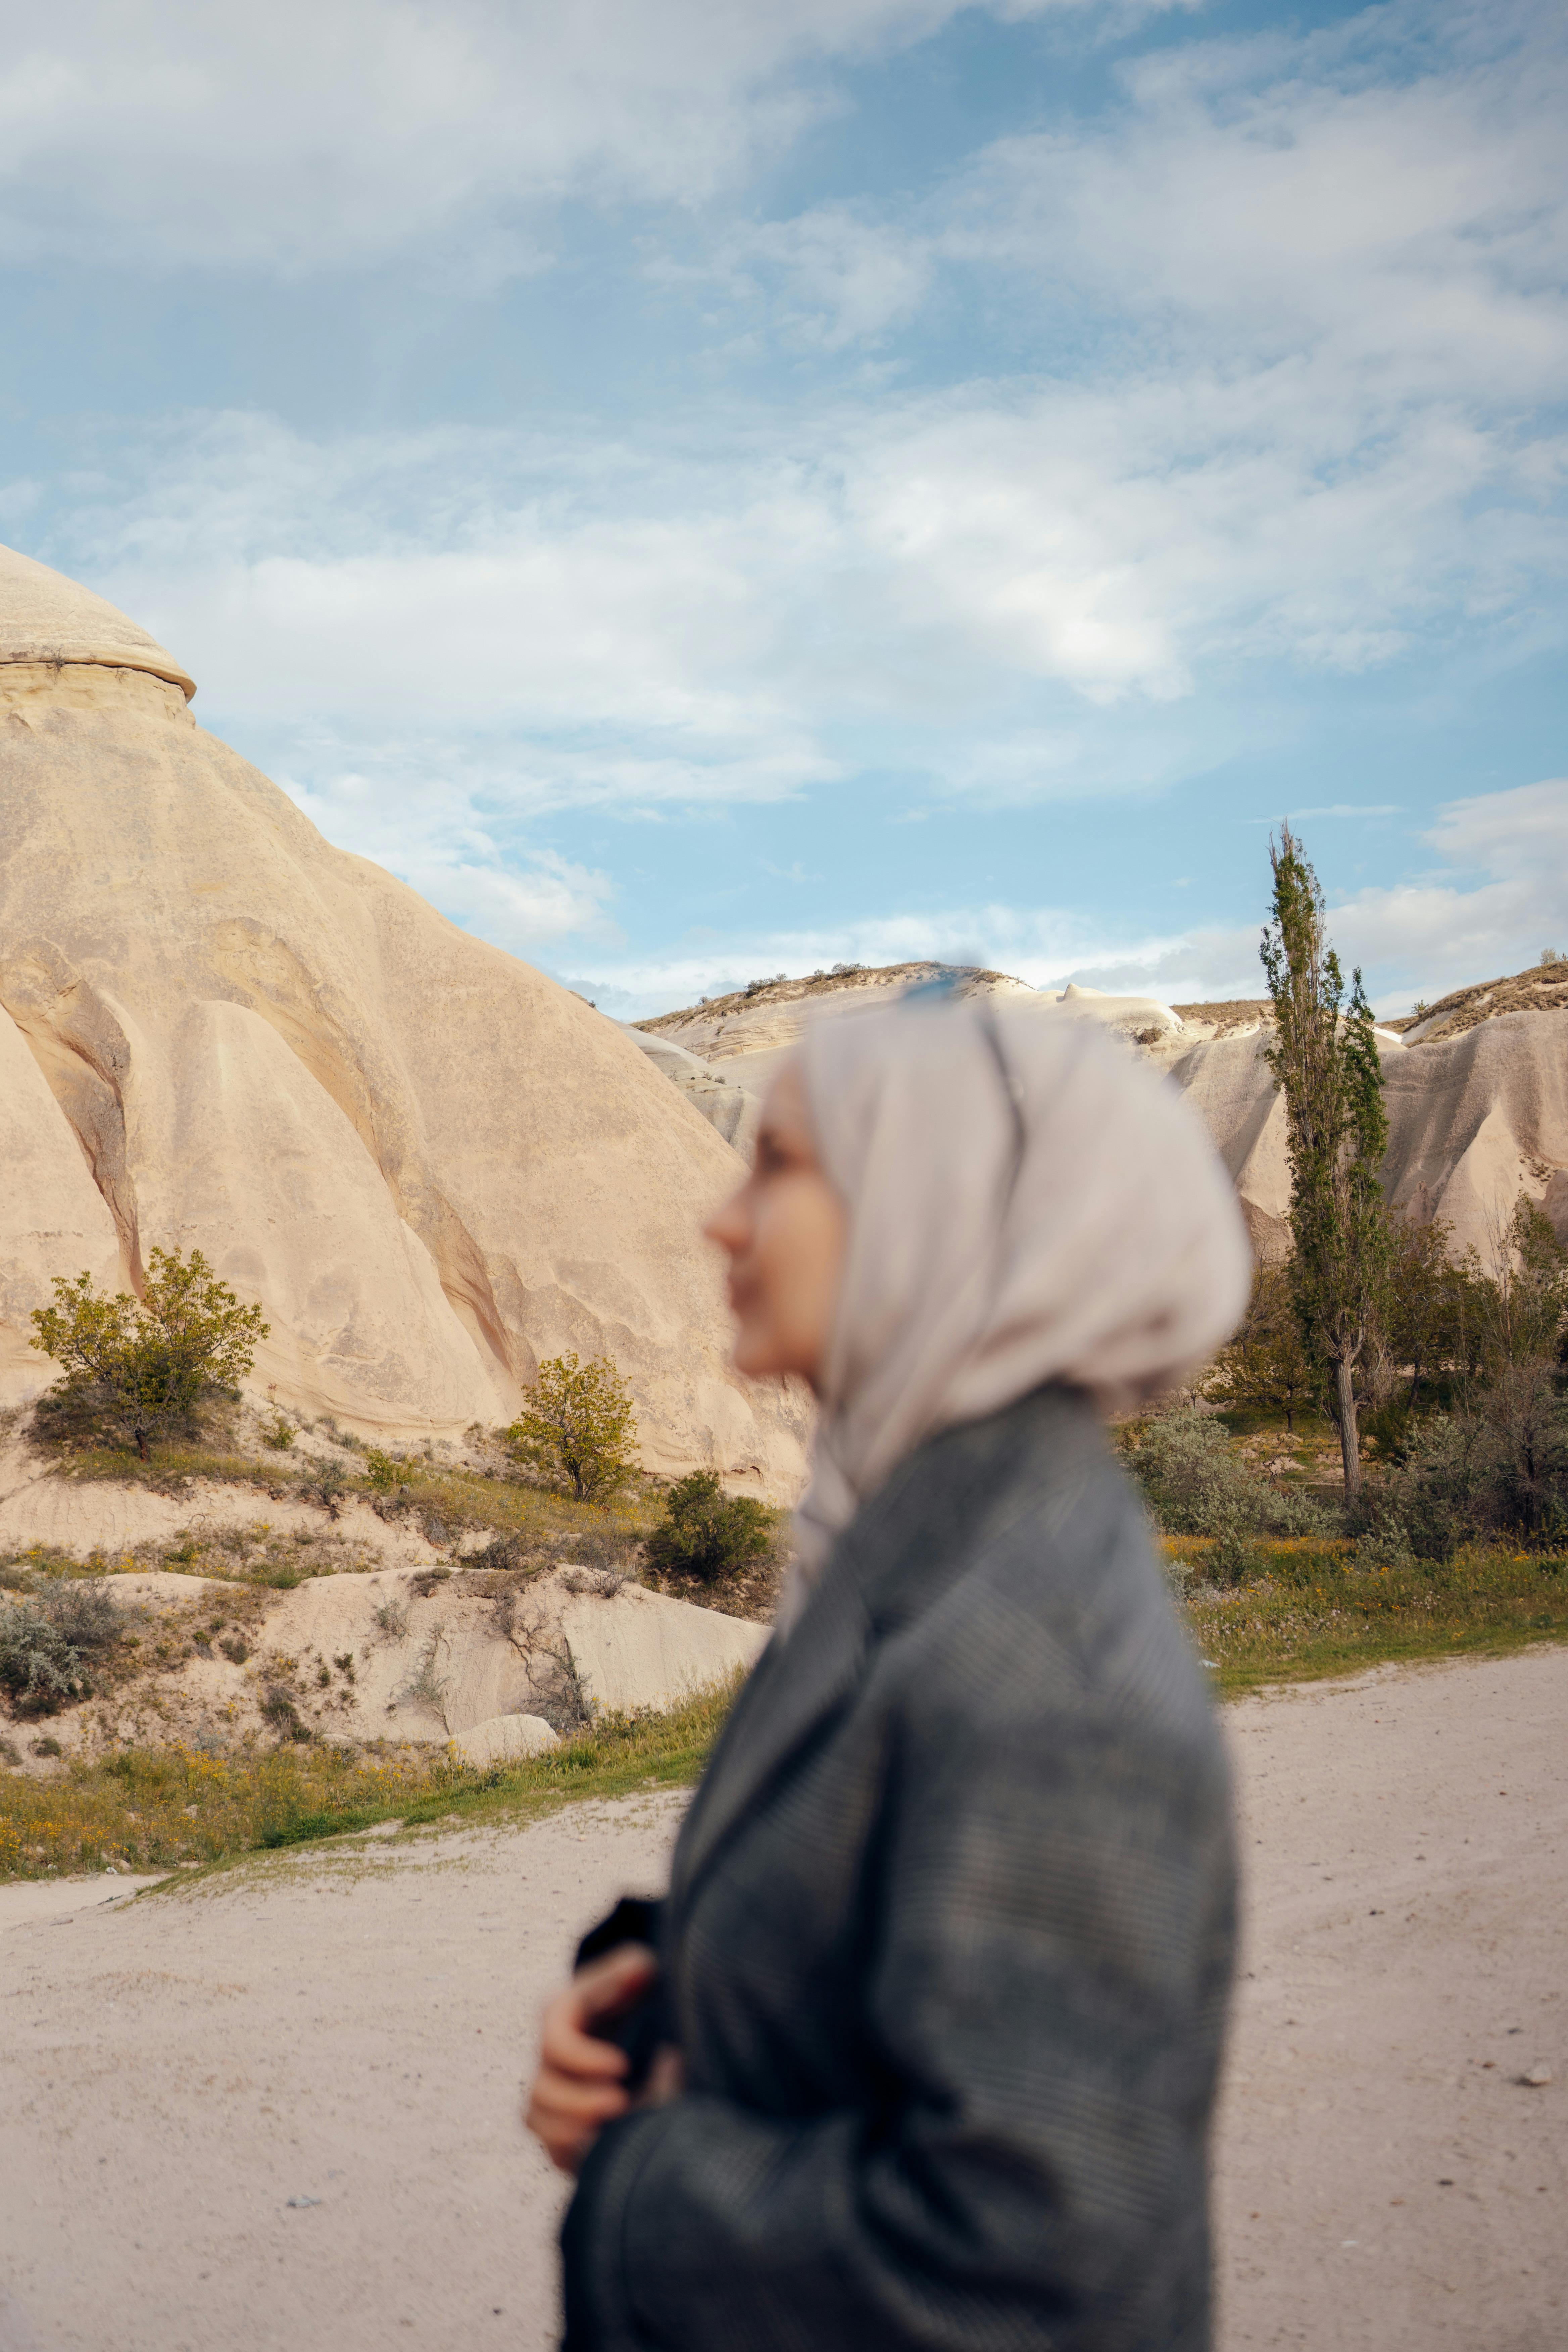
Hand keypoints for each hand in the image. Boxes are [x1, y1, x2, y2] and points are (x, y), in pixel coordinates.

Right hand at [524, 1944, 658, 2175]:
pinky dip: (574, 2153)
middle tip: (621, 2104)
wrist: (640, 2025)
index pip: (554, 2043)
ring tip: (615, 2128)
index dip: (582, 2059)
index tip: (621, 2066)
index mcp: (559, 2015)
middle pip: (541, 2091)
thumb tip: (639, 1971)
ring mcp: (550, 2092)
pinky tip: (605, 2146)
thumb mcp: (640, 1975)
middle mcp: (547, 2056)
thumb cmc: (637, 1993)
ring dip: (572, 2132)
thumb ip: (634, 1971)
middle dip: (579, 2103)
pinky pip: (550, 2149)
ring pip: (537, 2121)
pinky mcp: (559, 2125)